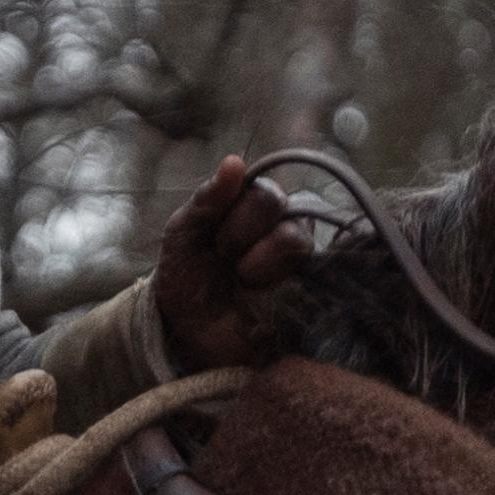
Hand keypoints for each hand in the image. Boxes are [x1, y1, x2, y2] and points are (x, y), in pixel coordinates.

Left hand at [150, 154, 317, 372]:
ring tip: (241, 281)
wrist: (190, 334)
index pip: (262, 189)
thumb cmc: (187, 278)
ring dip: (259, 262)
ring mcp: (298, 260)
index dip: (234, 213)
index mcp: (252, 206)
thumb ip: (208, 198)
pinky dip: (277, 285)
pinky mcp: (308, 291)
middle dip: (240, 234)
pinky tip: (258, 296)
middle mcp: (282, 225)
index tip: (212, 239)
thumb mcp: (183, 234)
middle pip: (280, 205)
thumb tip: (235, 160)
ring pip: (297, 238)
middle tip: (224, 260)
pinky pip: (311, 275)